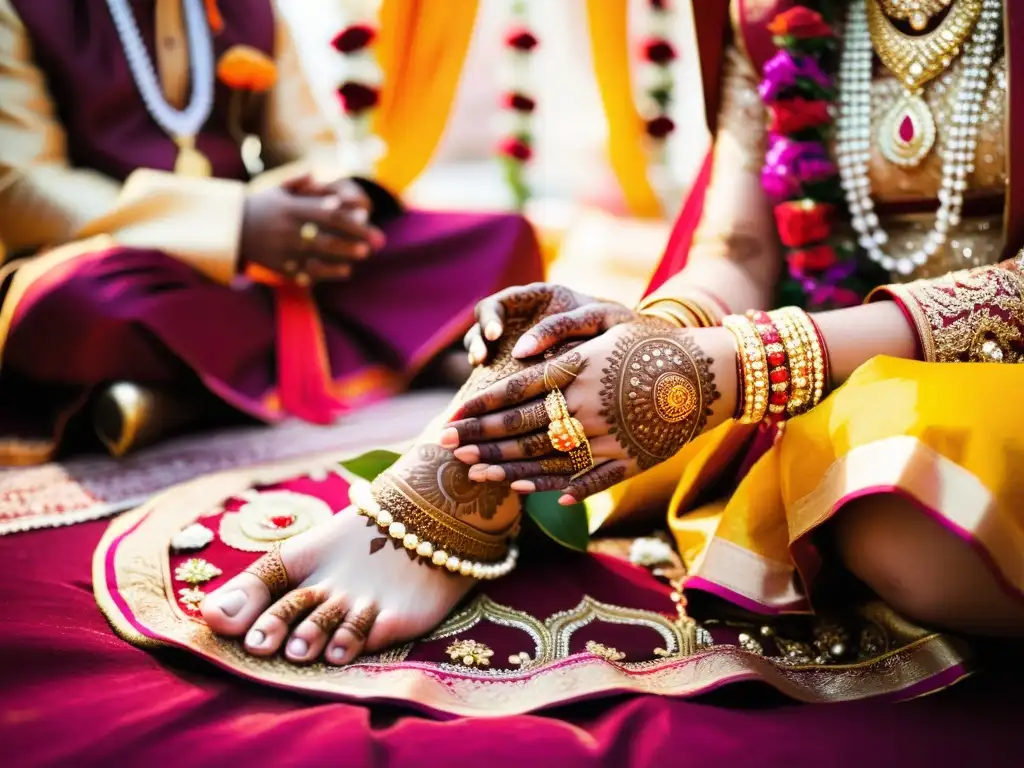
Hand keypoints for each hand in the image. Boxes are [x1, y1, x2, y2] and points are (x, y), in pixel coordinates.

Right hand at [240, 176, 384, 282]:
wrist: (230, 230)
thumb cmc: (260, 206)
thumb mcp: (277, 189)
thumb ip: (301, 183)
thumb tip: (322, 177)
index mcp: (290, 208)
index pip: (325, 212)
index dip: (347, 214)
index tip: (366, 214)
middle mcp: (288, 230)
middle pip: (328, 234)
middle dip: (355, 238)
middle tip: (377, 241)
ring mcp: (284, 250)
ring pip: (319, 255)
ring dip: (344, 255)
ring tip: (364, 254)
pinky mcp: (280, 267)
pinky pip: (307, 272)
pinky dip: (328, 272)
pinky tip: (346, 270)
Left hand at [441, 322, 735, 504]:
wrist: (711, 374)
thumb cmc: (653, 345)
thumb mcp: (608, 325)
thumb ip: (561, 335)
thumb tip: (519, 353)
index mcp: (577, 369)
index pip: (516, 391)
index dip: (481, 407)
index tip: (453, 417)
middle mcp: (585, 405)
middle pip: (520, 427)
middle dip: (478, 438)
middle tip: (445, 446)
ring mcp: (605, 438)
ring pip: (542, 458)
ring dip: (503, 466)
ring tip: (474, 471)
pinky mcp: (626, 462)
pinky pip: (580, 480)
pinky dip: (550, 488)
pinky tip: (523, 492)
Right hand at [463, 283, 640, 365]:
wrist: (638, 348)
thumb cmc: (618, 326)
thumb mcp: (596, 319)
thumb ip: (561, 326)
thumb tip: (522, 350)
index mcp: (540, 298)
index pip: (501, 303)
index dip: (491, 319)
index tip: (494, 337)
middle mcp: (525, 318)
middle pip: (485, 324)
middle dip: (478, 340)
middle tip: (482, 357)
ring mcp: (520, 342)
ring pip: (486, 347)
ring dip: (480, 357)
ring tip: (483, 370)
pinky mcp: (523, 366)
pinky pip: (499, 370)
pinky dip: (493, 380)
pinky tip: (495, 395)